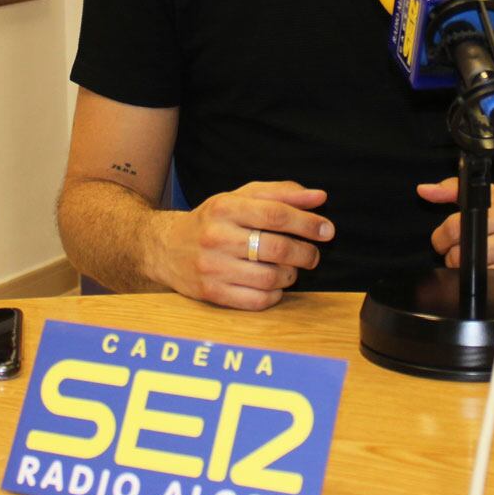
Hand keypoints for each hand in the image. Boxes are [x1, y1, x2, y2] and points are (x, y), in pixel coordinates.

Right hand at [148, 182, 333, 310]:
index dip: (307, 223)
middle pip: (277, 249)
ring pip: (270, 278)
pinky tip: (274, 286)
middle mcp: (217, 237)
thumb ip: (281, 194)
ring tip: (291, 269)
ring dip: (291, 276)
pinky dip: (274, 295)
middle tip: (313, 255)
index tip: (327, 230)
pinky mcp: (211, 293)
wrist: (166, 247)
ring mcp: (213, 268)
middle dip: (306, 253)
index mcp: (226, 208)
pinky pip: (257, 301)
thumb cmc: (213, 220)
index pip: (276, 214)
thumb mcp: (240, 198)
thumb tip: (319, 197)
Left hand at [416, 179, 493, 286]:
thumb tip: (425, 190)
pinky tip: (488, 279)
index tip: (442, 240)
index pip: (458, 227)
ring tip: (475, 266)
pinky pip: (492, 292)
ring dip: (467, 275)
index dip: (442, 237)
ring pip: (475, 278)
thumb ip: (457, 190)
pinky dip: (485, 288)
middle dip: (453, 257)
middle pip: (462, 257)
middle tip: (458, 254)